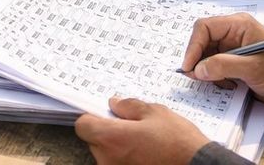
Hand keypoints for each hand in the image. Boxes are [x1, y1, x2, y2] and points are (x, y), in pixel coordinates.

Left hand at [75, 97, 207, 164]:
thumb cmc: (180, 142)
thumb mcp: (155, 113)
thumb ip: (129, 107)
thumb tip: (114, 104)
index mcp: (112, 138)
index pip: (84, 126)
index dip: (92, 118)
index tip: (104, 115)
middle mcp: (110, 160)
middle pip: (95, 142)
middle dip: (109, 133)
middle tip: (130, 127)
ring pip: (108, 156)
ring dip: (119, 149)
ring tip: (143, 143)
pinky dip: (129, 161)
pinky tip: (147, 155)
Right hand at [183, 13, 263, 109]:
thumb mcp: (253, 68)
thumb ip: (224, 66)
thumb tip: (198, 69)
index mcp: (237, 25)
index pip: (205, 28)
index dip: (193, 46)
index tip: (188, 65)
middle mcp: (233, 35)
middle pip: (203, 42)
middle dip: (198, 59)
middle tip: (194, 76)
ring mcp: (234, 51)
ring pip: (208, 57)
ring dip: (207, 71)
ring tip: (215, 83)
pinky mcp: (236, 66)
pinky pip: (216, 69)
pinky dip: (215, 78)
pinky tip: (225, 86)